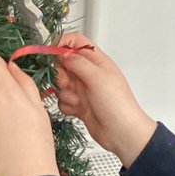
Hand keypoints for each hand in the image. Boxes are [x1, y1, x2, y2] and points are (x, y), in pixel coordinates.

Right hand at [55, 34, 156, 166]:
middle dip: (61, 74)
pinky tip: (78, 111)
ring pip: (61, 84)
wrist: (122, 133)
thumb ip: (78, 62)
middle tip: (67, 83)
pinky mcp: (79, 105)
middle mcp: (89, 74)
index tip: (52, 54)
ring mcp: (83, 90)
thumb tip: (61, 53)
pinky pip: (63, 101)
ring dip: (65, 93)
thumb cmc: (117, 104)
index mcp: (97, 61)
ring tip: (80, 101)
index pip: (76, 42)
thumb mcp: (98, 77)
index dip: (62, 44)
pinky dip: (67, 106)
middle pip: (63, 64)